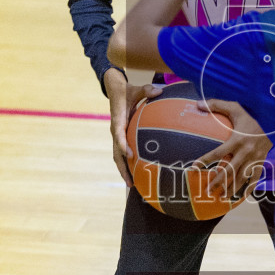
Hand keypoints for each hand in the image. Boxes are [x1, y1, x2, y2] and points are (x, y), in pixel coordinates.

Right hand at [104, 68, 158, 186]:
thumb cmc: (127, 90)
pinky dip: (127, 164)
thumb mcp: (136, 88)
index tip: (130, 155)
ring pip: (118, 156)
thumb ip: (147, 90)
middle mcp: (116, 130)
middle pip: (116, 153)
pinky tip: (136, 174)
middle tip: (130, 183)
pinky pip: (122, 153)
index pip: (119, 134)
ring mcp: (117, 135)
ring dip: (123, 170)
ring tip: (132, 185)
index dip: (123, 145)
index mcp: (118, 119)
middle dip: (122, 168)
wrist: (114, 90)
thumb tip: (159, 90)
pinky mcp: (121, 137)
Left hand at [194, 99, 271, 200]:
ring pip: (240, 178)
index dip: (204, 161)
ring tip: (220, 198)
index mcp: (237, 140)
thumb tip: (198, 104)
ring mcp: (254, 159)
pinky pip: (255, 178)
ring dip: (230, 189)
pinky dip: (248, 189)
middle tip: (206, 191)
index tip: (193, 168)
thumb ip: (216, 105)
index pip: (217, 153)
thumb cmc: (253, 114)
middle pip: (228, 171)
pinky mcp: (261, 162)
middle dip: (217, 182)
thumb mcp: (235, 107)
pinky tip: (241, 197)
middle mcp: (245, 152)